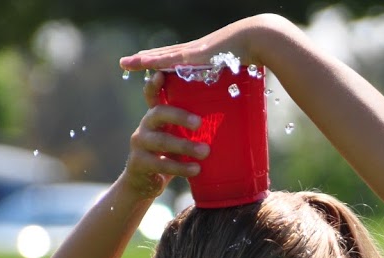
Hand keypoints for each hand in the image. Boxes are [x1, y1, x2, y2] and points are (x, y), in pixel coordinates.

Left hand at [118, 18, 264, 71]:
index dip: (163, 60)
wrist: (259, 39)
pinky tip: (139, 62)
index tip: (151, 64)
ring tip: (125, 63)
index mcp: (204, 56)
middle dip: (146, 59)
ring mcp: (193, 52)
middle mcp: (195, 52)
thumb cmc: (256, 53)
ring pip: (161, 56)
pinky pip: (168, 59)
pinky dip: (153, 61)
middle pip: (164, 55)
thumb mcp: (243, 69)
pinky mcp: (194, 56)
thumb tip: (246, 92)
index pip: (178, 58)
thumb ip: (239, 80)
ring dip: (142, 60)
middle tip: (128, 62)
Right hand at [121, 71, 208, 198]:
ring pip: (162, 140)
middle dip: (179, 116)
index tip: (161, 74)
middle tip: (199, 122)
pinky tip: (195, 170)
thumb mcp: (177, 139)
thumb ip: (191, 130)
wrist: (144, 183)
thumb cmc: (169, 156)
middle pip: (159, 113)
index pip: (152, 95)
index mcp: (156, 116)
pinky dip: (181, 167)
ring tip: (205, 152)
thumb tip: (230, 122)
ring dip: (185, 146)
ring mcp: (140, 143)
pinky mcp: (140, 163)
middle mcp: (145, 125)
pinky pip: (161, 163)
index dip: (155, 85)